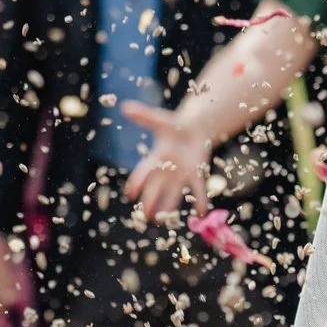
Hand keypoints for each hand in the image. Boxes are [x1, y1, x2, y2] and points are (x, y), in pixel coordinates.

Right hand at [124, 103, 212, 221]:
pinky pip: (197, 189)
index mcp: (156, 158)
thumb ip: (143, 115)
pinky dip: (200, 200)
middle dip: (151, 201)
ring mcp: (180, 174)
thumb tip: (124, 106)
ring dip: (168, 206)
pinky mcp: (195, 174)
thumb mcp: (159, 120)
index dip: (137, 182)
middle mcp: (166, 170)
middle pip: (156, 187)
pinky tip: (201, 212)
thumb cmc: (173, 125)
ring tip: (161, 221)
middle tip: (145, 216)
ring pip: (173, 193)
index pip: (144, 171)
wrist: (192, 128)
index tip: (130, 194)